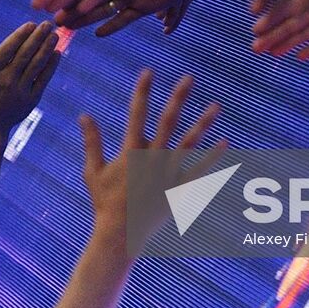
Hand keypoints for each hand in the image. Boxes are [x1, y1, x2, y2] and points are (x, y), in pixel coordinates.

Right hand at [0, 23, 60, 135]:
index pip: (8, 49)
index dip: (20, 36)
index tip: (30, 24)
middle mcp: (6, 80)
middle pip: (25, 54)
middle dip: (38, 37)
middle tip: (48, 23)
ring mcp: (20, 90)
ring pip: (36, 65)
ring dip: (47, 48)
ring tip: (55, 34)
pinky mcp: (31, 99)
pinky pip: (43, 80)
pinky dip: (51, 66)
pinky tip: (56, 53)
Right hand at [80, 71, 222, 252]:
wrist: (120, 236)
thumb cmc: (104, 202)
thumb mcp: (93, 171)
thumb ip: (91, 141)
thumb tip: (83, 116)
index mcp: (130, 152)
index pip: (136, 114)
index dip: (142, 92)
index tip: (148, 71)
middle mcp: (152, 160)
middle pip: (167, 122)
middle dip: (177, 98)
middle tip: (189, 77)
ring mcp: (168, 175)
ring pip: (189, 144)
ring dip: (203, 124)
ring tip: (217, 105)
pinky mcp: (178, 190)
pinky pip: (199, 171)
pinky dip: (212, 158)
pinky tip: (225, 142)